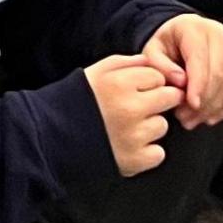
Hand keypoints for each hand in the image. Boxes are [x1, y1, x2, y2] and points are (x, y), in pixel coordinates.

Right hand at [83, 55, 184, 174]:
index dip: (148, 82)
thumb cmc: (75, 102)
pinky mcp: (134, 160)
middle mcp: (129, 108)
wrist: (53, 137)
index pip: (158, 76)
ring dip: (150, 127)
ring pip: (162, 125)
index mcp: (119, 83)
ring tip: (127, 127)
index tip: (137, 90)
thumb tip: (150, 62)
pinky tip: (129, 145)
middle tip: (139, 107)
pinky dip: (147, 152)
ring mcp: (133, 136)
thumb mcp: (96, 72)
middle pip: (169, 97)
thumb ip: (125, 63)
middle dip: (158, 100)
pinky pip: (158, 153)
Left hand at [139, 12, 222, 127]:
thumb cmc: (163, 46)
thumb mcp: (152, 51)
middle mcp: (217, 34)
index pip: (200, 60)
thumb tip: (181, 81)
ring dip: (213, 108)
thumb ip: (161, 65)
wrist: (178, 37)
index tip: (191, 105)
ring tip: (193, 120)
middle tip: (186, 119)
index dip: (198, 85)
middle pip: (218, 75)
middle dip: (204, 101)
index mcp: (194, 27)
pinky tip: (211, 118)